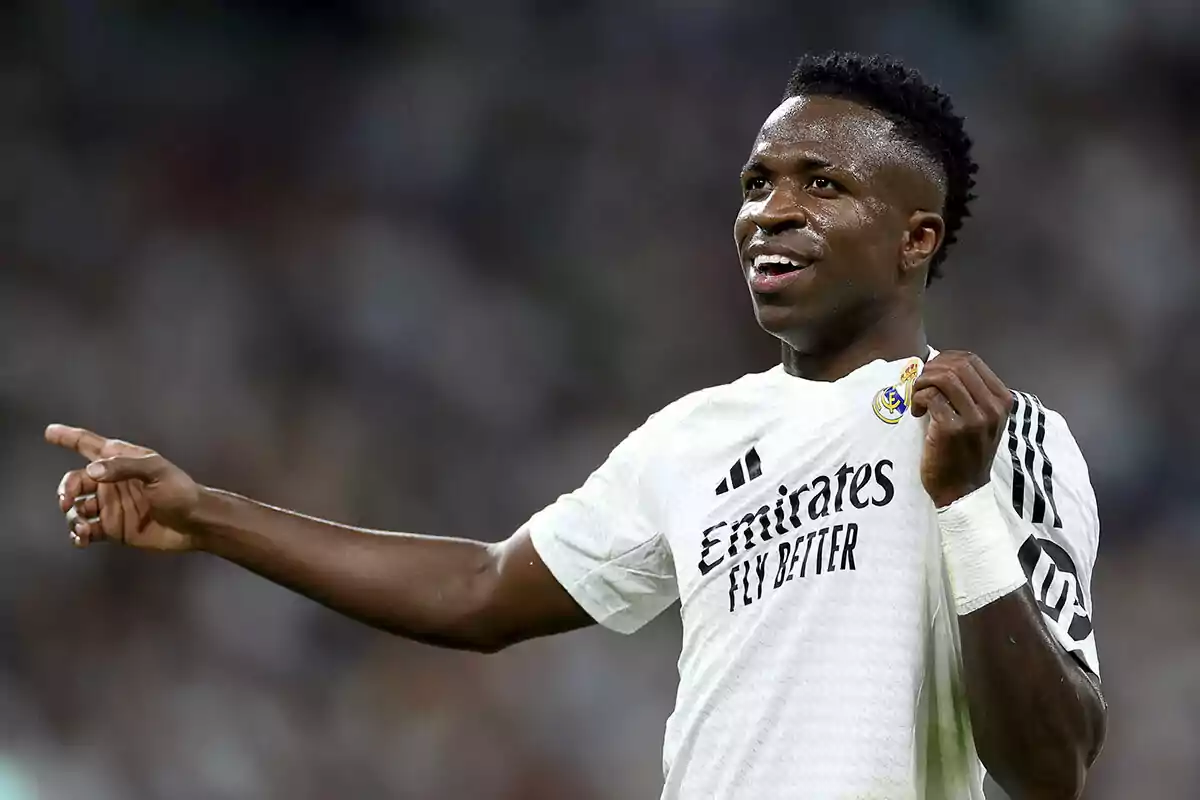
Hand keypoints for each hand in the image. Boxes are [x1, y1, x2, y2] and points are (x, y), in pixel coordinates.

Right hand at [46, 424, 200, 550]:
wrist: (194, 524)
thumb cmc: (180, 491)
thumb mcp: (156, 472)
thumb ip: (124, 467)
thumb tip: (91, 470)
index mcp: (121, 461)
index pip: (90, 445)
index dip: (69, 437)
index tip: (49, 432)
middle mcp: (111, 482)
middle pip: (76, 481)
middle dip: (66, 489)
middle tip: (67, 500)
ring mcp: (110, 506)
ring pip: (77, 508)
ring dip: (72, 516)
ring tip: (82, 525)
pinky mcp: (113, 528)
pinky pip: (86, 530)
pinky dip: (78, 534)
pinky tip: (82, 538)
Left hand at [910, 352, 1011, 507]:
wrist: (963, 490)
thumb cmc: (968, 453)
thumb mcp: (982, 421)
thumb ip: (971, 394)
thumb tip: (941, 365)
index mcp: (1001, 400)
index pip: (971, 360)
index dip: (944, 359)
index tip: (931, 373)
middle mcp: (992, 407)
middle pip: (956, 365)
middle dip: (931, 369)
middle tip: (920, 385)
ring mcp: (974, 418)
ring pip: (943, 377)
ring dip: (923, 383)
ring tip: (918, 398)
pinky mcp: (952, 429)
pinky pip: (930, 396)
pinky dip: (918, 398)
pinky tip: (917, 412)